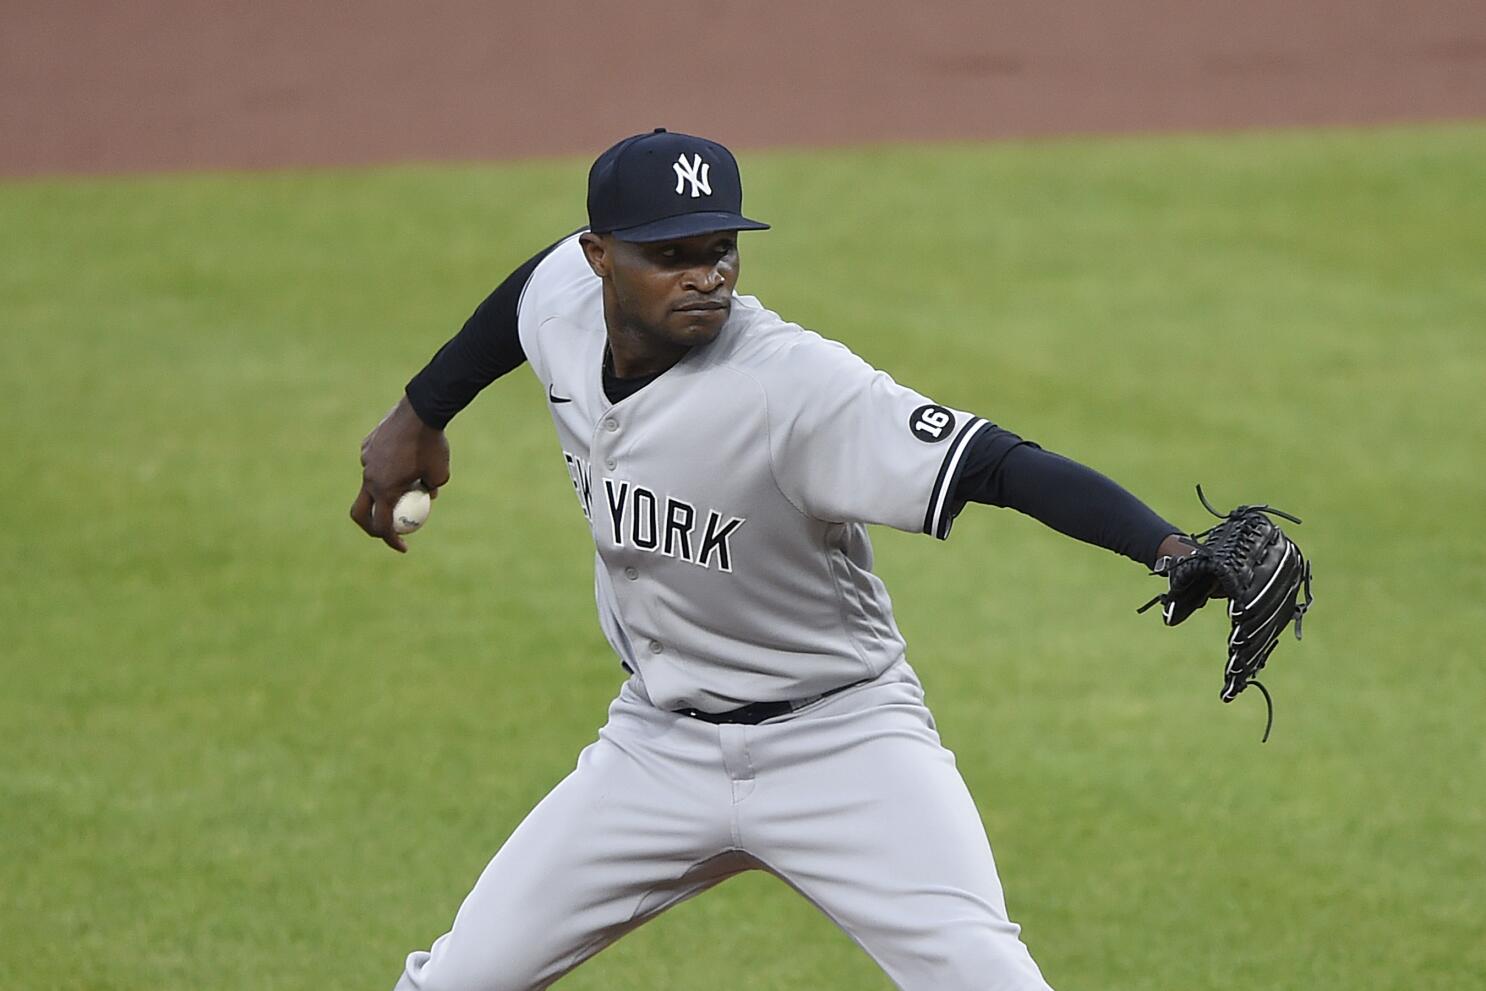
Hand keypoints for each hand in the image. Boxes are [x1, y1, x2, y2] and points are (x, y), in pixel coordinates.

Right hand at [350, 394, 450, 552]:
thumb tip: (427, 498)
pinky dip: (385, 467)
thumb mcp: (440, 475)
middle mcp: (369, 477)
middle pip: (360, 512)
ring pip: (370, 482)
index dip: (392, 540)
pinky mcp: (366, 444)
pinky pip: (373, 462)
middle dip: (371, 526)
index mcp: (385, 490)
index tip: (404, 547)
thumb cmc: (433, 445)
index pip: (382, 525)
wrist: (421, 410)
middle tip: (386, 530)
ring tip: (408, 479)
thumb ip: (431, 491)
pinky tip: (402, 457)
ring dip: (384, 489)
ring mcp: (365, 460)